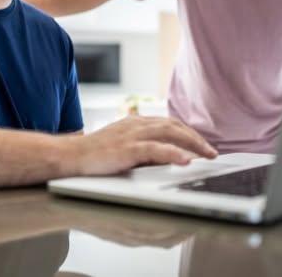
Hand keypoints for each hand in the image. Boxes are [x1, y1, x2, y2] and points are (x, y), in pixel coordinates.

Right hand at [70, 116, 217, 175]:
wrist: (70, 156)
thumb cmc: (94, 154)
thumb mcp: (123, 146)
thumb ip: (144, 148)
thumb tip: (169, 156)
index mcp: (137, 122)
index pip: (170, 124)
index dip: (189, 133)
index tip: (202, 145)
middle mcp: (137, 124)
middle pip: (174, 126)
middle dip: (196, 138)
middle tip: (212, 152)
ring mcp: (132, 135)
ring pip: (170, 133)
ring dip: (192, 143)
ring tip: (207, 155)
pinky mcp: (127, 148)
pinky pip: (155, 149)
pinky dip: (173, 153)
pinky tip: (185, 160)